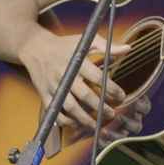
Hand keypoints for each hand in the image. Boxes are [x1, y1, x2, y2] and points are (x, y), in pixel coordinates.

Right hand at [18, 30, 145, 138]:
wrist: (35, 47)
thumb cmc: (65, 45)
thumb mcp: (86, 40)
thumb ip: (107, 46)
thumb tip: (128, 48)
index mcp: (77, 61)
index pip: (98, 77)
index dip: (111, 88)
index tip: (121, 96)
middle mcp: (66, 75)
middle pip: (85, 95)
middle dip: (100, 107)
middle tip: (112, 113)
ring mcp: (54, 87)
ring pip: (71, 107)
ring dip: (85, 118)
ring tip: (97, 124)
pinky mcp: (45, 95)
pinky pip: (56, 112)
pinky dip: (66, 121)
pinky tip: (78, 123)